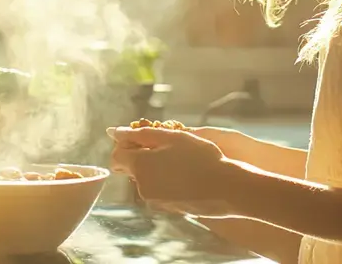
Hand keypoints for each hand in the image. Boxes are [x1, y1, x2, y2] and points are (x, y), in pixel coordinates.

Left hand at [109, 126, 236, 216]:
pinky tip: (187, 177)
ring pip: (146, 179)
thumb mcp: (172, 137)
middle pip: (132, 168)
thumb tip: (113, 132)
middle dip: (143, 157)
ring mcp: (154, 200)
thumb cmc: (201, 158)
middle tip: (169, 149)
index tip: (146, 140)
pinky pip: (159, 191)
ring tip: (183, 162)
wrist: (227, 188)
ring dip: (157, 169)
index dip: (127, 145)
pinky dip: (167, 182)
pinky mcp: (167, 208)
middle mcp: (141, 186)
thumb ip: (140, 134)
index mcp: (140, 166)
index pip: (116, 156)